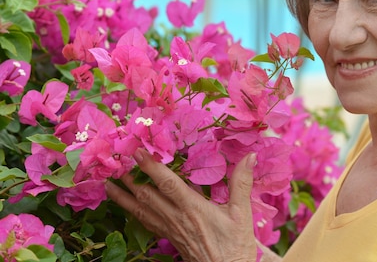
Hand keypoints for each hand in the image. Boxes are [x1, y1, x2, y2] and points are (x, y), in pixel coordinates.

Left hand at [105, 149, 258, 261]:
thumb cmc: (235, 245)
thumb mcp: (242, 213)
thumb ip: (242, 182)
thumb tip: (250, 156)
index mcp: (192, 208)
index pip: (167, 183)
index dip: (151, 166)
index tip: (137, 150)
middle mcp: (176, 217)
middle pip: (146, 195)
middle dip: (129, 177)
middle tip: (115, 160)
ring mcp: (170, 229)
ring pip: (140, 209)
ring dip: (123, 195)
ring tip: (107, 181)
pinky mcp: (169, 238)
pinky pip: (146, 222)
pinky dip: (132, 211)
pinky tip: (125, 205)